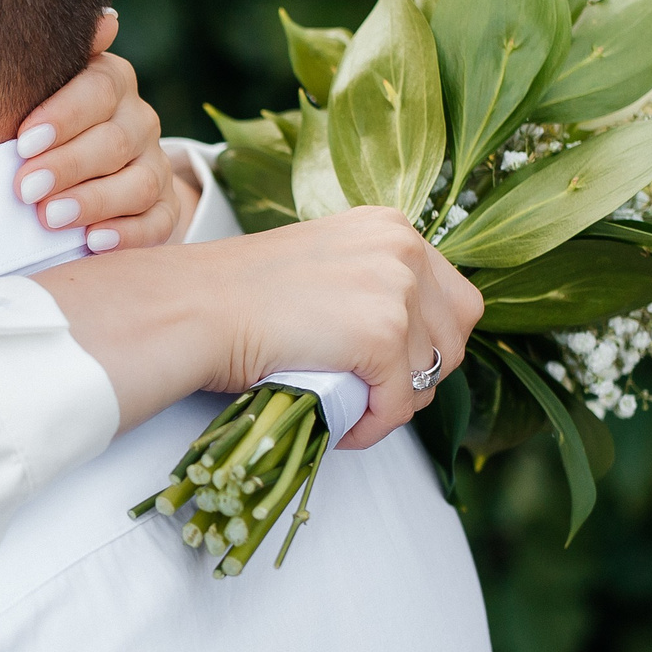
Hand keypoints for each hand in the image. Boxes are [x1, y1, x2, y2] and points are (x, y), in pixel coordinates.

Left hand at [10, 14, 186, 251]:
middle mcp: (138, 120)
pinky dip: (127, 234)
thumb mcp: (37, 89)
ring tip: (50, 218)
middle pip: (114, 140)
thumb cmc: (42, 128)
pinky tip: (94, 242)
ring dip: (93, 201)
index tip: (22, 141)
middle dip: (67, 165)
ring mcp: (154, 166)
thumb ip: (53, 60)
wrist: (80, 171)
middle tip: (25, 188)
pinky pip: (157, 223)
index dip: (62, 115)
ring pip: (138, 183)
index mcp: (110, 82)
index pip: (97, 89)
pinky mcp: (163, 209)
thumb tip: (103, 20)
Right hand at [33, 203, 480, 441]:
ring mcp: (396, 288)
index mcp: (390, 225)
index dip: (428, 342)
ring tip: (350, 409)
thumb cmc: (235, 296)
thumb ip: (369, 287)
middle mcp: (403, 247)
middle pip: (458, 333)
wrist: (193, 307)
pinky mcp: (382, 334)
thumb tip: (407, 343)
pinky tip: (341, 426)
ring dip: (394, 404)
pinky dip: (372, 426)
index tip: (394, 369)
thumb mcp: (323, 269)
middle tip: (376, 396)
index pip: (452, 295)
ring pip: (432, 374)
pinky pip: (400, 403)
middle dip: (423, 375)